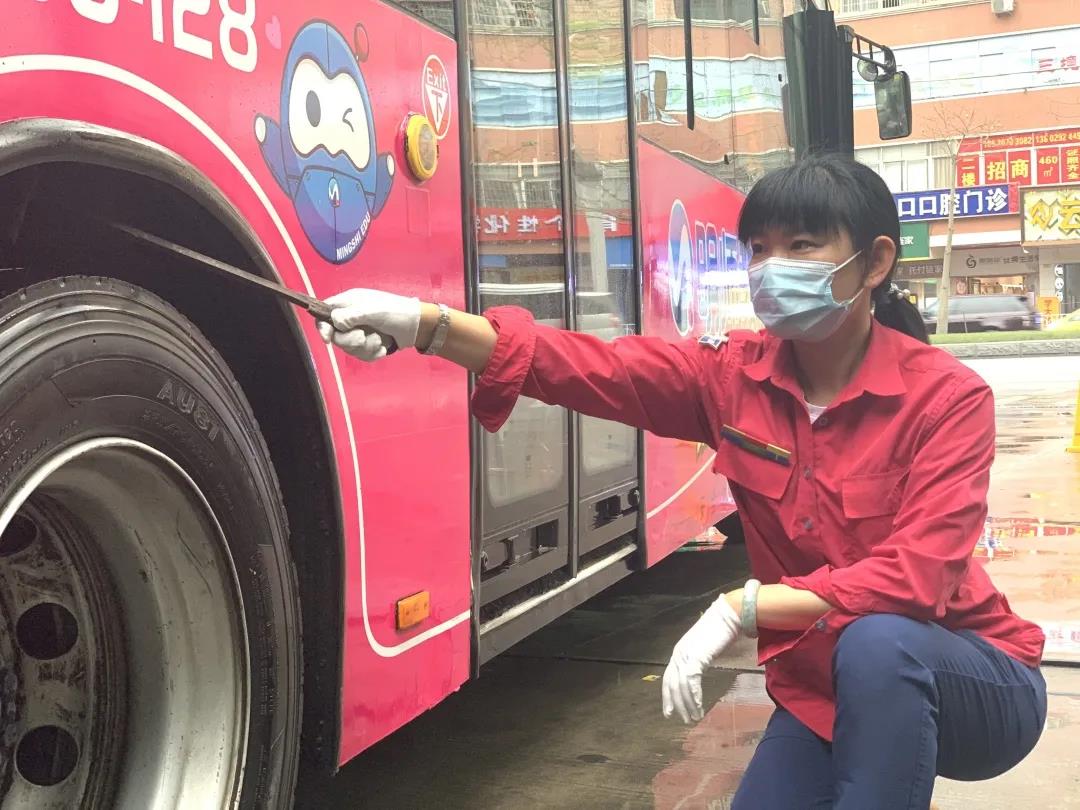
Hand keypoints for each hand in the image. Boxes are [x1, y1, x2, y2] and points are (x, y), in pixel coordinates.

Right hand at [318, 289, 421, 360]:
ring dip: (365, 347)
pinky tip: (384, 346)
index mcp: (349, 303)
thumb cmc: (396, 312)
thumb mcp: (372, 311)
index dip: (322, 326)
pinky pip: (361, 355)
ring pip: (349, 348)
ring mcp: (359, 331)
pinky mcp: (368, 343)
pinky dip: (373, 353)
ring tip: (380, 340)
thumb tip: (334, 321)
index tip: (328, 338)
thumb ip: (351, 316)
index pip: (325, 313)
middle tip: (363, 337)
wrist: (418, 326)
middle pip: (336, 335)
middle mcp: (351, 317)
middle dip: (350, 340)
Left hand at [662, 594, 740, 723]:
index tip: (670, 711)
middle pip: (672, 684)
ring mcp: (686, 655)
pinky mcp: (697, 657)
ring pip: (682, 686)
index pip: (668, 678)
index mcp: (680, 651)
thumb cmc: (721, 629)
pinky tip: (698, 707)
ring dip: (687, 704)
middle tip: (681, 719)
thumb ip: (699, 659)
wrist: (729, 614)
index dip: (668, 695)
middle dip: (676, 704)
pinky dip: (694, 696)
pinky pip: (692, 682)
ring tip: (693, 717)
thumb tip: (699, 671)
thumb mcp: (705, 647)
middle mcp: (679, 653)